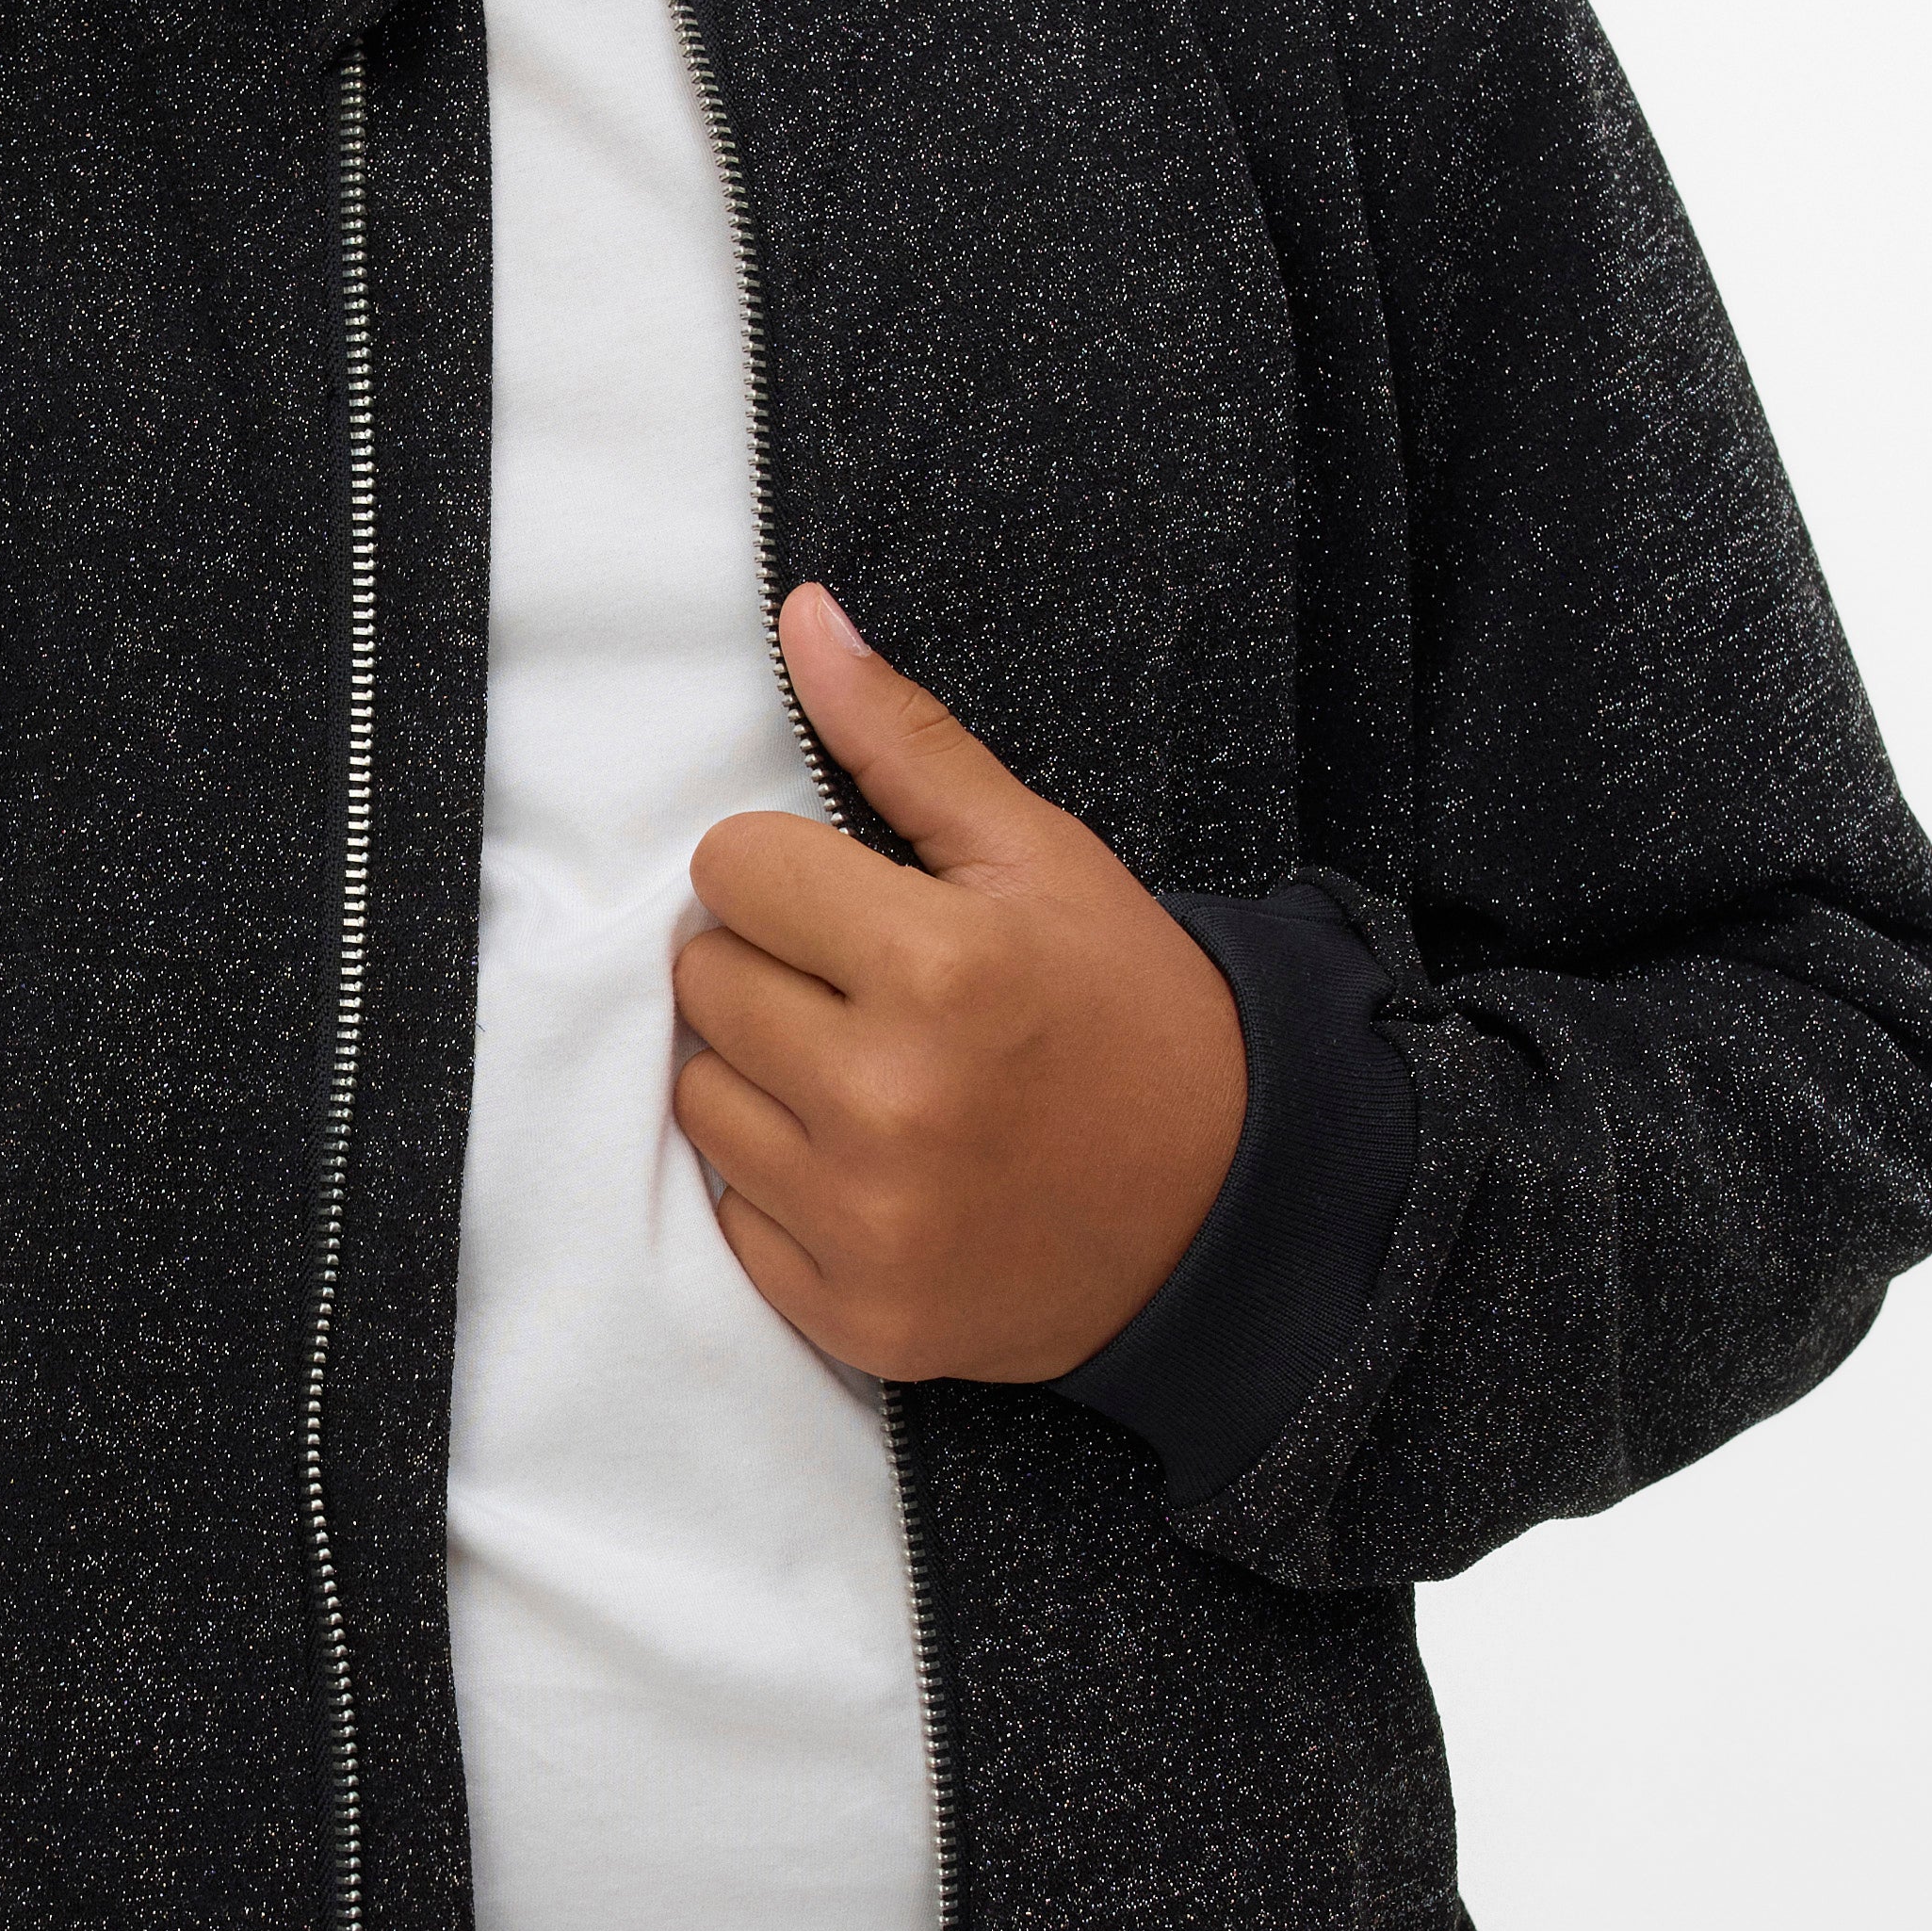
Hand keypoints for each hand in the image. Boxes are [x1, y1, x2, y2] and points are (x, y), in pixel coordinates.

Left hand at [671, 586, 1247, 1382]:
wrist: (1230, 1206)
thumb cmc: (1129, 1011)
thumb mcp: (1039, 857)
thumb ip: (903, 740)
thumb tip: (801, 616)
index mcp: (937, 966)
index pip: (733, 868)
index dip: (791, 874)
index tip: (856, 903)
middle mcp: (890, 1099)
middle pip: (704, 979)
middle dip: (775, 968)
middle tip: (872, 991)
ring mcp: (868, 1220)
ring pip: (700, 1097)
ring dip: (764, 1075)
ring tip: (870, 1074)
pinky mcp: (855, 1313)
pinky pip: (734, 1215)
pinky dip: (787, 1186)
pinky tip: (879, 1166)